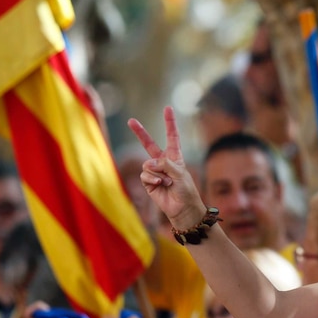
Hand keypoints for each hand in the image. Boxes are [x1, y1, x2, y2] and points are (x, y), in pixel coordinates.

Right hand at [128, 107, 205, 229]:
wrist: (182, 209)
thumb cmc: (186, 191)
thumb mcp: (180, 173)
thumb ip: (166, 163)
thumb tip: (150, 163)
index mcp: (175, 157)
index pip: (172, 137)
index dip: (170, 123)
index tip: (168, 108)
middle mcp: (163, 162)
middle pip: (149, 144)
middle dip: (140, 133)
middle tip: (131, 120)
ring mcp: (154, 172)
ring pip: (148, 164)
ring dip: (158, 174)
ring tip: (167, 182)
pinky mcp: (148, 182)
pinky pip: (146, 174)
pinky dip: (152, 180)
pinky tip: (160, 186)